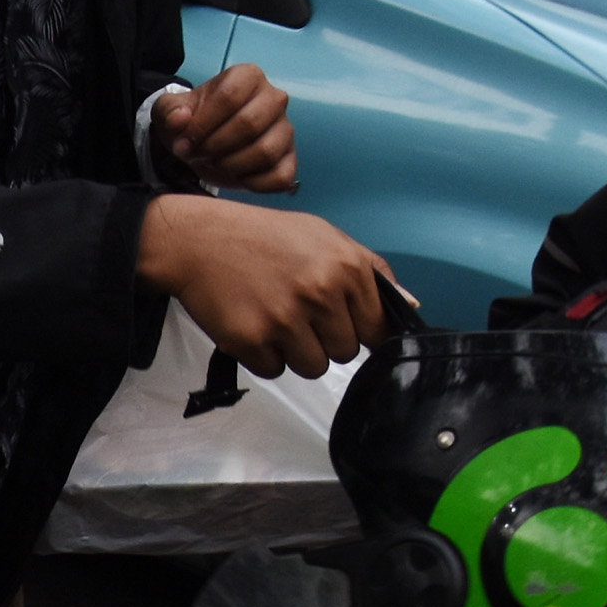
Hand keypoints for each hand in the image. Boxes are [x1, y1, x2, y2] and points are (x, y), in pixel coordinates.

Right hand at [138, 194, 399, 378]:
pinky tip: (252, 324)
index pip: (376, 329)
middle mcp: (320, 294)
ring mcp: (285, 320)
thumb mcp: (324, 236)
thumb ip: (370, 270)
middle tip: (296, 312)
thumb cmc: (262, 237)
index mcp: (346, 267)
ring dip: (295, 351)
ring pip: (312, 367)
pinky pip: (274, 371)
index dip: (356, 327)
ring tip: (274, 319)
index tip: (336, 319)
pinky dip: (263, 356)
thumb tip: (409, 306)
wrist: (197, 240)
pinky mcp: (252, 341)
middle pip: (344, 352)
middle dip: (323, 339)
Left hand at [154, 63, 297, 191]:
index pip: (230, 97)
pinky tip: (236, 176)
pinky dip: (253, 184)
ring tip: (214, 163)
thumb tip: (179, 119)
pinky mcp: (290, 159)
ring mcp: (285, 130)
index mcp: (248, 77)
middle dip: (215, 146)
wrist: (202, 142)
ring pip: (266, 152)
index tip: (184, 141)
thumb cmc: (192, 121)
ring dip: (231, 165)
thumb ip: (170, 111)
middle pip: (249, 124)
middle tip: (198, 154)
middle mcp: (274, 98)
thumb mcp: (170, 111)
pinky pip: (280, 177)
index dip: (202, 124)